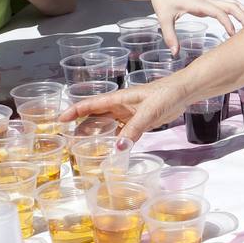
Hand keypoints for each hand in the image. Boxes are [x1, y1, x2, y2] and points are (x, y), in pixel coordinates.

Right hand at [62, 78, 189, 141]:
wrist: (183, 92)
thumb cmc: (165, 94)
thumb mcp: (149, 112)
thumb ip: (133, 129)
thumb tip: (117, 149)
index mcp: (118, 99)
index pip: (90, 105)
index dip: (74, 111)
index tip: (60, 121)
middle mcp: (119, 107)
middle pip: (94, 117)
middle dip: (80, 127)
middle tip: (68, 142)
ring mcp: (128, 115)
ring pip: (106, 126)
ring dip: (96, 136)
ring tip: (83, 149)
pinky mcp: (138, 122)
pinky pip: (121, 133)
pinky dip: (114, 141)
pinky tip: (110, 151)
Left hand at [143, 0, 243, 50]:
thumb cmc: (163, 0)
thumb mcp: (164, 18)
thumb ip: (170, 36)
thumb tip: (175, 53)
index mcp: (198, 3)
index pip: (218, 11)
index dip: (227, 22)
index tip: (233, 35)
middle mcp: (207, 0)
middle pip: (232, 5)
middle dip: (243, 16)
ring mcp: (209, 0)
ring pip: (232, 3)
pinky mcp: (209, 2)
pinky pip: (228, 5)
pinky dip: (238, 11)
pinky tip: (243, 20)